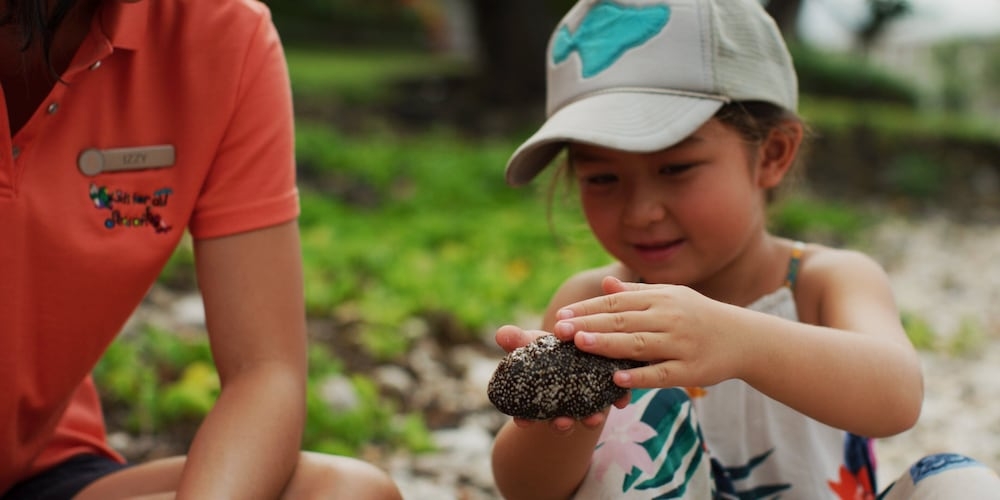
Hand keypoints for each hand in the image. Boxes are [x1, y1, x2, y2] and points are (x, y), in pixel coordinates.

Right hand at [494, 324, 629, 432]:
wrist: (578, 339)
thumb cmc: (546, 346)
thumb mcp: (531, 341)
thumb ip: (517, 340)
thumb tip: (501, 334)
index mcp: (539, 398)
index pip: (526, 415)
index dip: (523, 420)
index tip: (522, 421)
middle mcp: (562, 406)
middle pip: (559, 422)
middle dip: (560, 425)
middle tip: (561, 422)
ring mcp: (585, 402)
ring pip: (587, 416)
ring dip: (589, 419)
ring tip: (593, 418)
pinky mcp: (607, 391)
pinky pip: (613, 400)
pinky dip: (617, 400)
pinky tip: (621, 400)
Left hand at [552, 276, 745, 389]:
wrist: (744, 338)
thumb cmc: (699, 316)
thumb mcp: (671, 297)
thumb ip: (636, 294)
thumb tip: (604, 285)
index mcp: (661, 299)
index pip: (616, 303)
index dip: (587, 309)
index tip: (561, 315)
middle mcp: (669, 319)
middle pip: (622, 322)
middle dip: (588, 325)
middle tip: (559, 330)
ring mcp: (680, 345)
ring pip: (638, 345)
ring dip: (607, 345)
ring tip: (580, 345)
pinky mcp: (690, 370)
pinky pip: (661, 374)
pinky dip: (639, 377)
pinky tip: (617, 379)